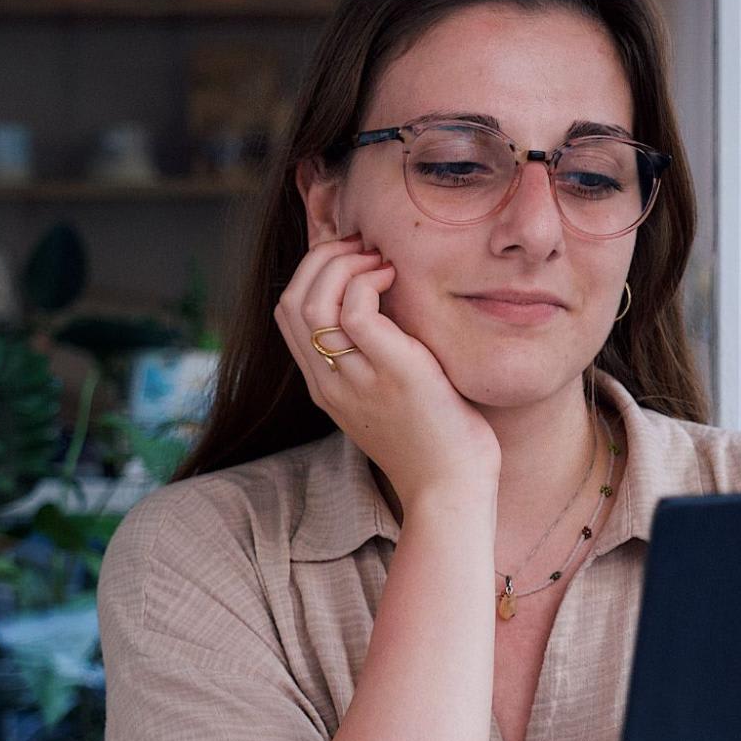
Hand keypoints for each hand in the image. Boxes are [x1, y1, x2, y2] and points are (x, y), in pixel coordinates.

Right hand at [274, 234, 499, 511]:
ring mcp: (355, 379)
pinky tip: (395, 279)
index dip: (313, 274)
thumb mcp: (393, 397)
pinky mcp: (391, 373)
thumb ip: (379, 361)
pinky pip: (354, 311)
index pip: (289, 315)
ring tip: (380, 260)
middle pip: (290, 302)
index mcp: (325, 387)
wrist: (451, 491)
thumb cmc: (436, 444)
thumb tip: (392, 313)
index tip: (354, 261)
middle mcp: (329, 382)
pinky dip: (368, 281)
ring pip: (312, 301)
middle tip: (365, 249)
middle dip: (322, 260)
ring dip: (342, 264)